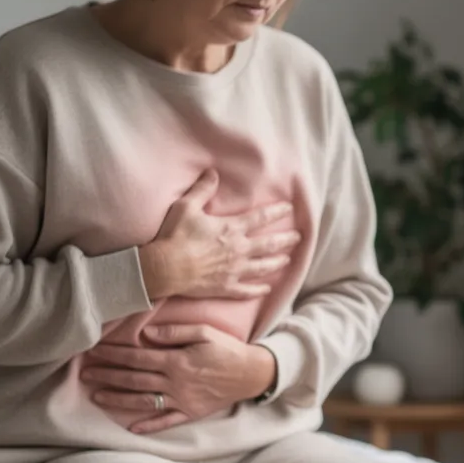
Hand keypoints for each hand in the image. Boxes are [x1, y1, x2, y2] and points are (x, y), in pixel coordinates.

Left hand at [81, 324, 277, 433]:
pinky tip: (131, 429)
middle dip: (107, 376)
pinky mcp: (191, 412)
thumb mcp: (205, 332)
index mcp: (177, 361)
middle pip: (134, 379)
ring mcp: (182, 400)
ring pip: (144, 401)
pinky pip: (167, 421)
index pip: (137, 357)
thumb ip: (175, 331)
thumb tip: (148, 332)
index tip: (94, 351)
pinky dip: (149, 426)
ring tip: (96, 398)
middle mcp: (176, 383)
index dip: (114, 354)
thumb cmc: (228, 349)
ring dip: (118, 400)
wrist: (253, 374)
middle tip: (84, 374)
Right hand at [138, 169, 299, 299]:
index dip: (276, 212)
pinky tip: (267, 289)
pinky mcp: (225, 287)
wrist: (165, 268)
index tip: (290, 208)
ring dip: (277, 262)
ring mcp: (234, 271)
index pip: (260, 218)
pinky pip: (247, 291)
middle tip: (298, 238)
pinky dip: (258, 290)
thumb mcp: (186, 206)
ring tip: (287, 260)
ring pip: (263, 267)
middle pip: (268, 244)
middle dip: (285, 240)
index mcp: (231, 229)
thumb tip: (213, 172)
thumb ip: (202, 189)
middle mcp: (238, 250)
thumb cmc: (174, 236)